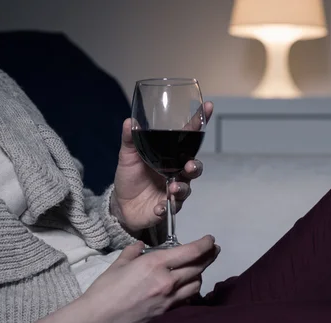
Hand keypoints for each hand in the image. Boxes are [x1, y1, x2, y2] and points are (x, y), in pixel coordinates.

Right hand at [82, 235, 219, 322]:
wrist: (98, 320)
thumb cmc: (104, 290)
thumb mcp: (118, 264)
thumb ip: (133, 252)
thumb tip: (140, 246)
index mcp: (154, 264)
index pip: (189, 252)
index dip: (204, 244)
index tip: (210, 240)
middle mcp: (166, 280)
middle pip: (198, 267)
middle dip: (209, 256)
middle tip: (214, 250)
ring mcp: (168, 299)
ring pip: (196, 284)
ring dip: (200, 274)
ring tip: (199, 269)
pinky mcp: (166, 313)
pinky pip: (187, 299)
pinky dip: (191, 292)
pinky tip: (189, 289)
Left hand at [111, 102, 213, 233]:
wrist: (121, 205)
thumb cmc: (129, 177)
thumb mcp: (127, 156)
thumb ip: (130, 139)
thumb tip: (129, 121)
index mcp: (170, 156)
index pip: (188, 138)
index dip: (199, 123)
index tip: (209, 107)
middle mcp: (176, 172)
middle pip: (194, 167)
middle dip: (195, 166)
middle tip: (189, 166)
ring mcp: (173, 190)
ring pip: (186, 189)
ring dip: (181, 189)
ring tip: (172, 189)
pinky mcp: (167, 207)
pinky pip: (171, 208)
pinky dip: (166, 208)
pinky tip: (159, 208)